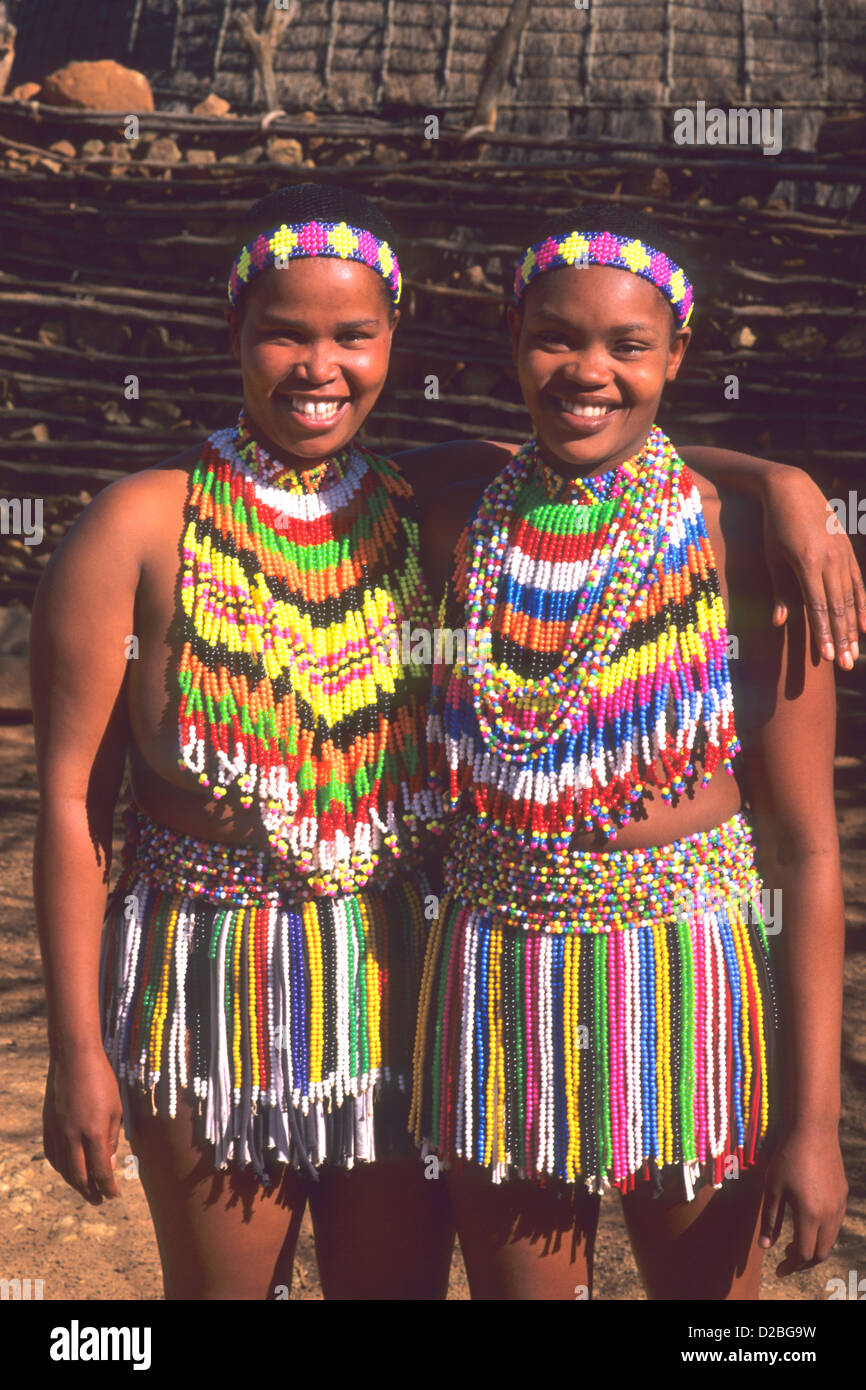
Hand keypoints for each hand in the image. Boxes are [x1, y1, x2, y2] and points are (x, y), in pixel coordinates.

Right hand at [43, 1052, 121, 1203]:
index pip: (100, 1171)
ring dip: (75, 1183)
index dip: (107, 1187)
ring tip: (86, 1188)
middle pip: (79, 1176)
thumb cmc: (102, 1080)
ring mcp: (57, 1131)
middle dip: (90, 1192)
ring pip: (63, 1168)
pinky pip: (52, 1155)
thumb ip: (112, 1139)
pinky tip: (68, 1170)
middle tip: (99, 1200)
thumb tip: (109, 1165)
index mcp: (94, 1132)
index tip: (113, 1195)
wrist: (73, 1057)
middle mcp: (72, 1136)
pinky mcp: (47, 1125)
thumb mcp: (116, 1108)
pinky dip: (60, 1167)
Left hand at [759, 1124, 846, 1270]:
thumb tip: (765, 1247)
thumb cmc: (788, 1156)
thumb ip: (769, 1220)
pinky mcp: (843, 1194)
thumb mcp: (773, 1188)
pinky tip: (808, 1222)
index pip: (804, 1253)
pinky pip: (835, 1222)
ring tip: (796, 1243)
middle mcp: (830, 1214)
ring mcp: (840, 1204)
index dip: (791, 1265)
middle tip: (788, 1259)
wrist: (814, 1129)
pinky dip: (823, 1232)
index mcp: (811, 1215)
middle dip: (805, 1261)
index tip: (779, 1269)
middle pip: (821, 1252)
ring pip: (831, 1239)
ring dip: (815, 1247)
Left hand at [762, 466, 865, 668]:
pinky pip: (858, 583)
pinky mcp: (848, 551)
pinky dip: (862, 606)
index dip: (823, 633)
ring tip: (853, 654)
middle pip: (838, 607)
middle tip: (843, 665)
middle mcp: (830, 561)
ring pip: (850, 599)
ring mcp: (842, 555)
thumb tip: (779, 623)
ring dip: (852, 628)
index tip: (825, 657)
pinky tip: (865, 626)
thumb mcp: (772, 557)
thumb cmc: (774, 526)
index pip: (817, 607)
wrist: (792, 489)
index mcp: (808, 563)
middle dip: (841, 639)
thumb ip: (780, 591)